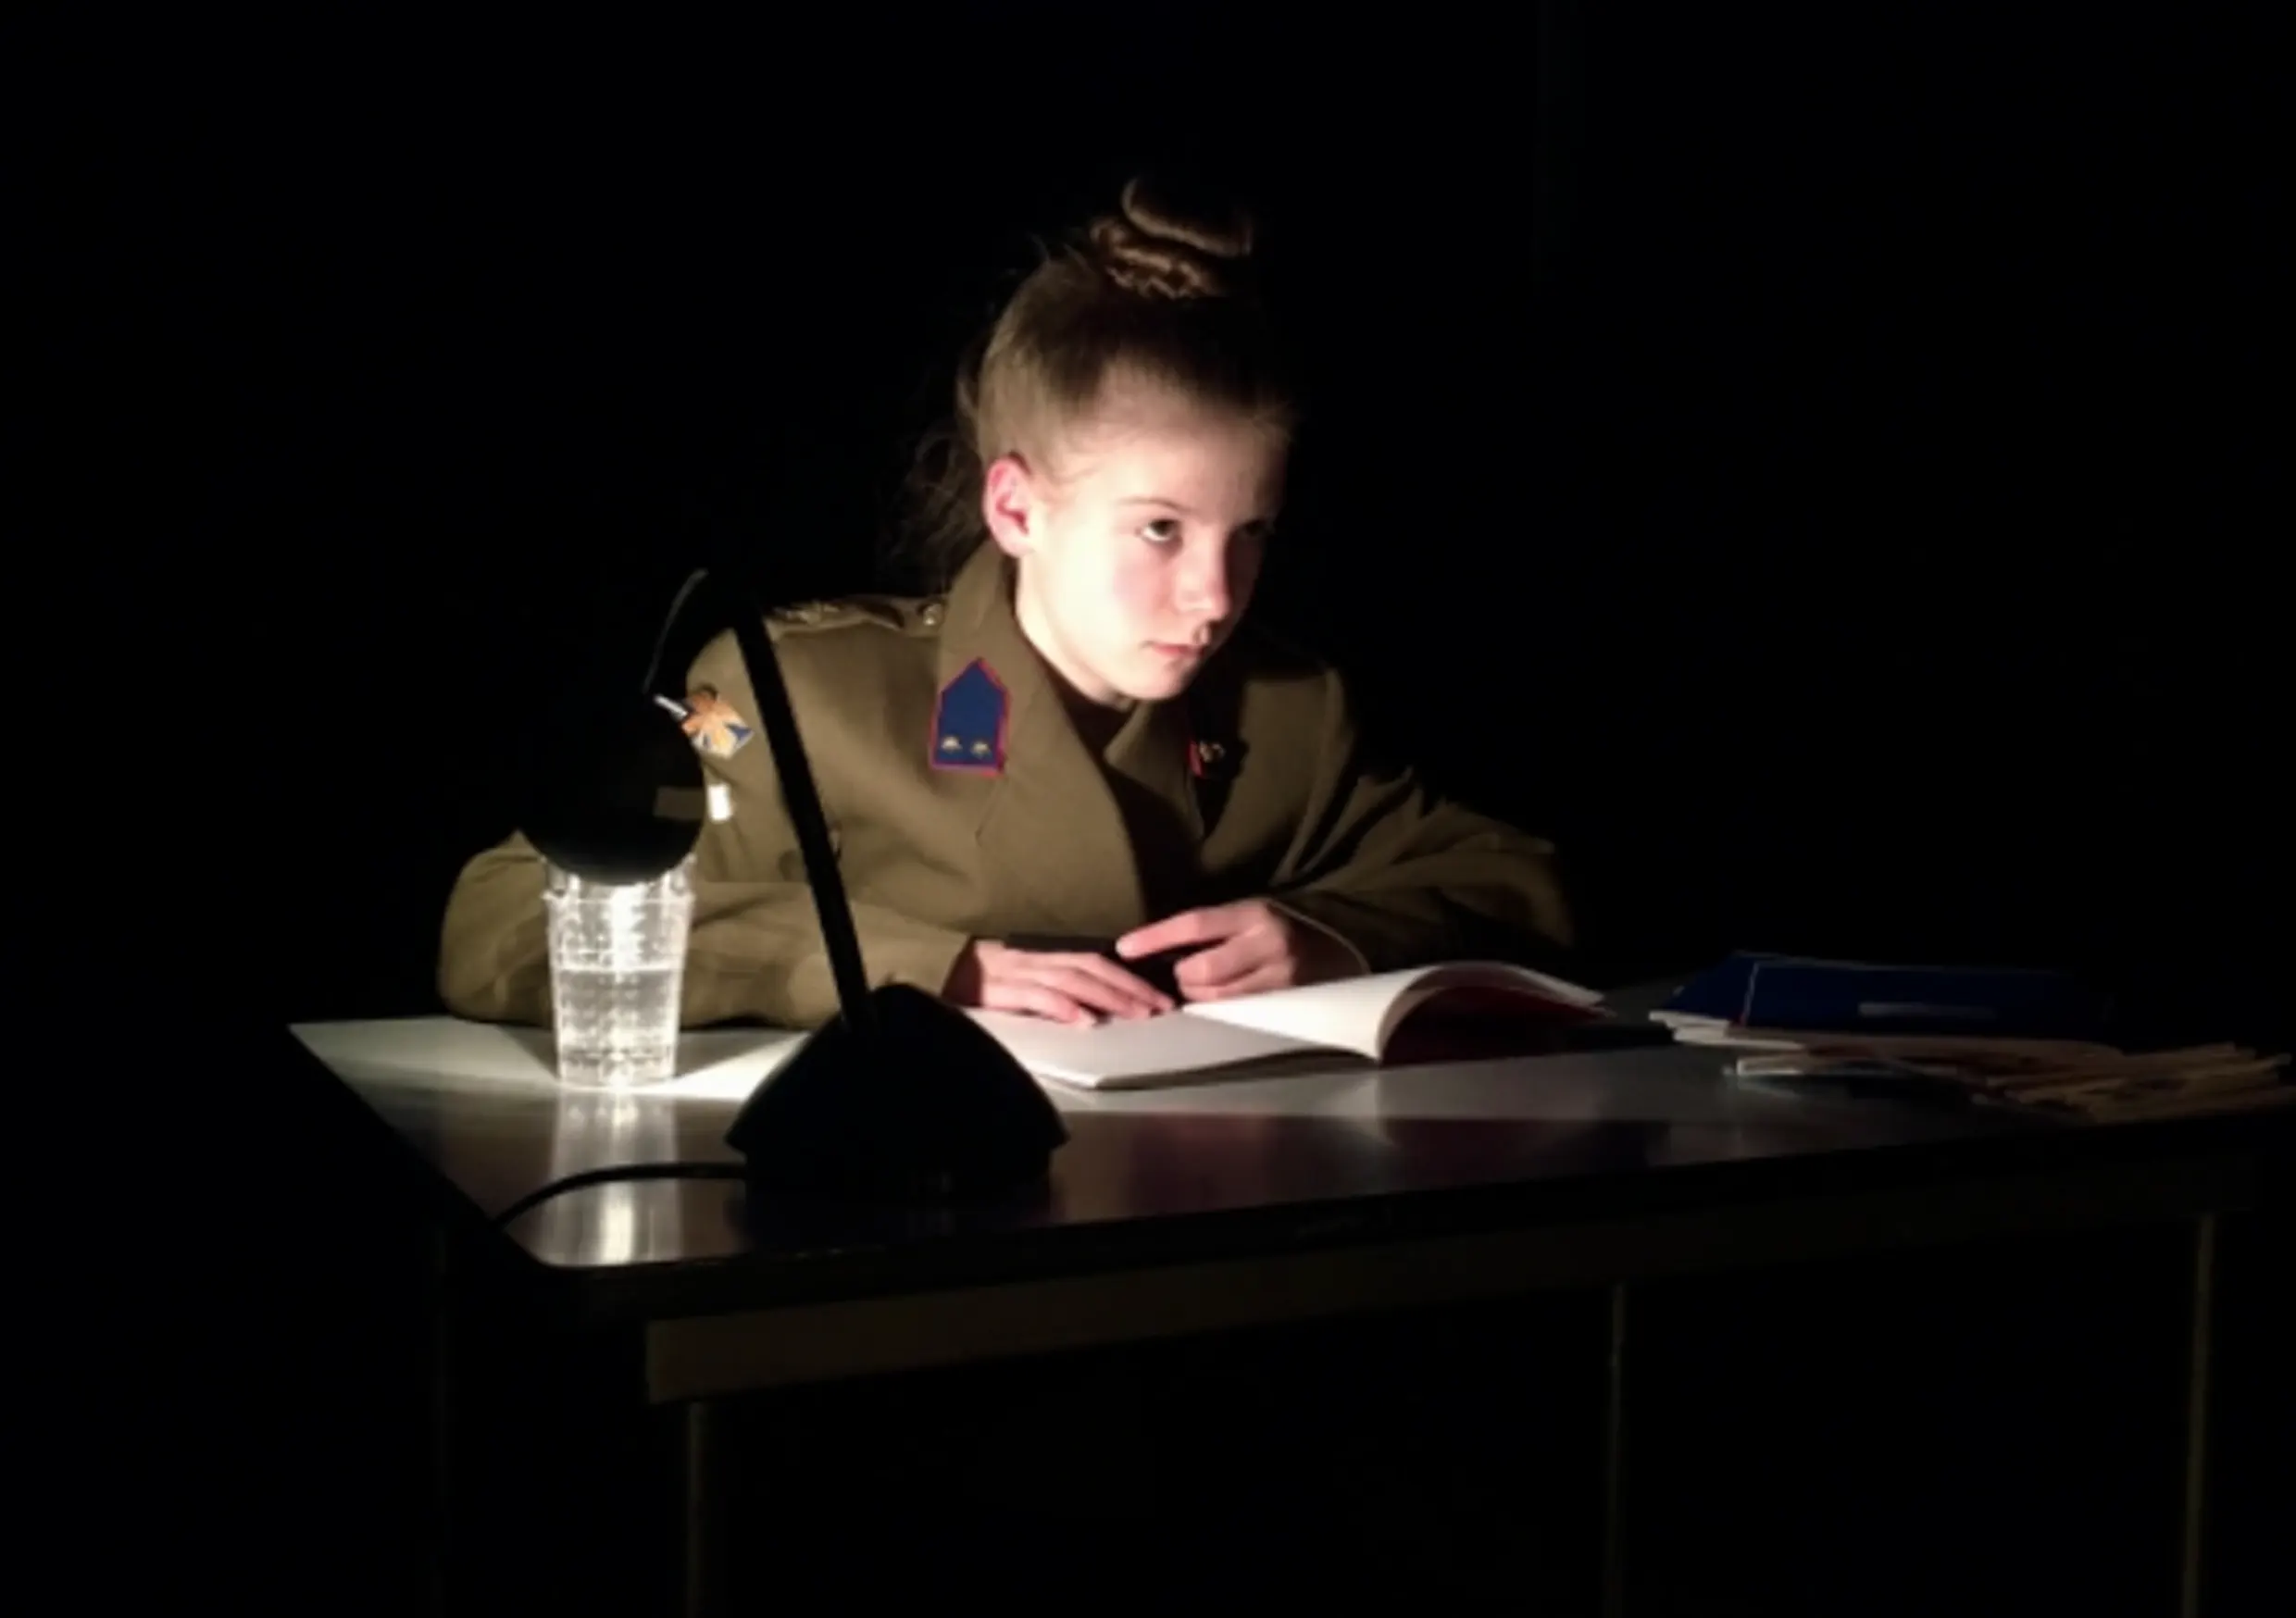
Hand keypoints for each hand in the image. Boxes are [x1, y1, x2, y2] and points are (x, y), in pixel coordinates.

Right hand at [941, 940, 1176, 1025]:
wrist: (914, 968)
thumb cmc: (962, 985)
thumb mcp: (1010, 987)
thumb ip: (1044, 995)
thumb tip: (1086, 1013)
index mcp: (1036, 958)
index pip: (1092, 962)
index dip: (1126, 978)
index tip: (1157, 998)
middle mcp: (1029, 959)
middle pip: (1090, 966)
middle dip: (1129, 987)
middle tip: (1160, 1007)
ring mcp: (1011, 972)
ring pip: (1070, 978)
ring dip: (1107, 996)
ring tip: (1135, 1013)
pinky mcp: (991, 989)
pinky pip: (1032, 995)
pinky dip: (1061, 1005)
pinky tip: (1083, 1018)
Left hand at [1115, 900, 1361, 1002]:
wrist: (1341, 948)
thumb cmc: (1281, 931)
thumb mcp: (1249, 916)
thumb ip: (1212, 931)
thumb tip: (1157, 950)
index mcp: (1254, 913)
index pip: (1195, 924)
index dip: (1156, 937)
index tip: (1124, 947)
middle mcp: (1268, 942)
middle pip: (1202, 969)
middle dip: (1183, 977)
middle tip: (1183, 975)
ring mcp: (1280, 976)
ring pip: (1217, 997)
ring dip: (1199, 996)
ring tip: (1202, 988)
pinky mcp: (1286, 1003)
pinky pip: (1236, 1012)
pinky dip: (1218, 1008)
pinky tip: (1218, 1001)